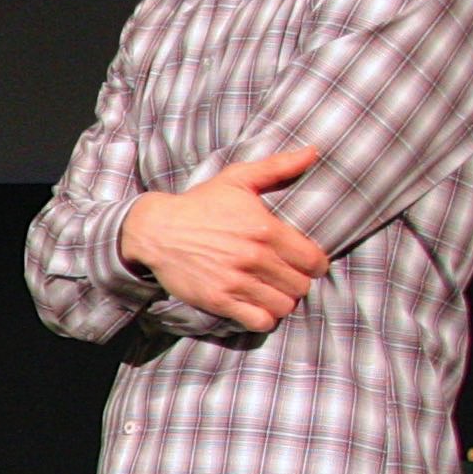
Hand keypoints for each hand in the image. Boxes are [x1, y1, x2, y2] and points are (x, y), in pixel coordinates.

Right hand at [120, 146, 330, 332]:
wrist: (157, 230)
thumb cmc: (200, 204)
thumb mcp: (238, 179)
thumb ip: (278, 167)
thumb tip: (313, 152)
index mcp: (266, 230)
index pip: (313, 261)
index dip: (315, 265)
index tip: (305, 264)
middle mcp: (255, 258)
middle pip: (300, 286)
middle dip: (297, 283)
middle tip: (285, 278)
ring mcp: (237, 281)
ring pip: (283, 306)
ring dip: (281, 302)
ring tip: (271, 293)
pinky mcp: (219, 300)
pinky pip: (259, 321)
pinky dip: (263, 318)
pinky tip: (256, 307)